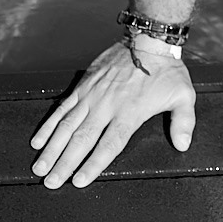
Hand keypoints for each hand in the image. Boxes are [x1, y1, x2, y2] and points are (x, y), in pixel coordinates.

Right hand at [29, 41, 195, 187]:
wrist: (149, 39)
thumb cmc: (167, 70)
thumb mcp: (184, 95)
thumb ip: (183, 122)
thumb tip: (182, 145)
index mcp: (130, 112)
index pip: (109, 144)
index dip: (93, 164)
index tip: (79, 181)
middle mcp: (107, 105)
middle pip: (82, 139)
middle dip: (65, 163)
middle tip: (50, 182)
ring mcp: (92, 95)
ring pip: (67, 125)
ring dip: (52, 148)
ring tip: (39, 167)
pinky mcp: (83, 85)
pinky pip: (62, 107)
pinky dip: (49, 125)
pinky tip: (38, 140)